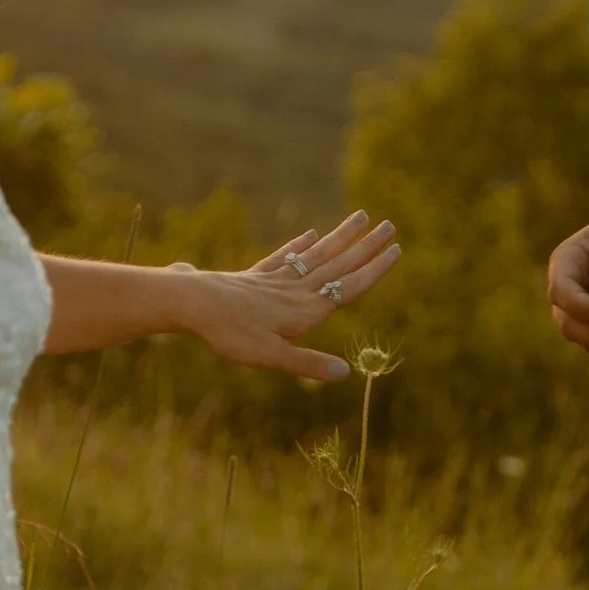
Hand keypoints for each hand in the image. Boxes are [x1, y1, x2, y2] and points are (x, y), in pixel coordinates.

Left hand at [172, 211, 401, 384]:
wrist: (192, 303)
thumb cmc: (231, 334)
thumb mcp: (271, 357)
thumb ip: (308, 364)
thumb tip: (345, 372)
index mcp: (305, 310)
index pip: (349, 287)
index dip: (374, 269)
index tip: (396, 249)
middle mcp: (296, 291)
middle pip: (339, 266)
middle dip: (365, 247)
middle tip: (390, 225)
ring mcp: (275, 280)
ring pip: (317, 255)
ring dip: (340, 238)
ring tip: (360, 217)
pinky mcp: (255, 277)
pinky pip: (284, 258)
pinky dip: (300, 246)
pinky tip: (310, 234)